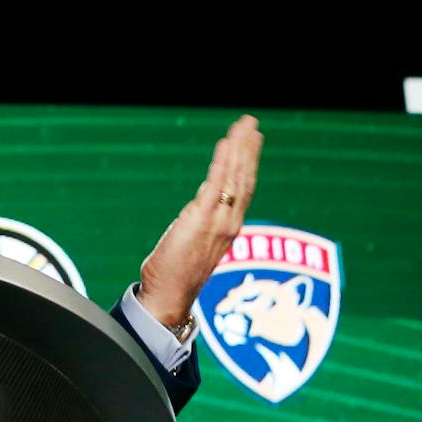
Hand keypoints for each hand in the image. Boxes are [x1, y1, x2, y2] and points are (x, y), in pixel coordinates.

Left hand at [137, 115, 262, 327]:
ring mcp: (219, 221)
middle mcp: (230, 223)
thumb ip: (200, 220)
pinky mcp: (202, 219)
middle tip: (251, 123)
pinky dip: (223, 160)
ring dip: (240, 148)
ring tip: (244, 125)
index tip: (252, 141)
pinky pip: (216, 183)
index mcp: (229, 228)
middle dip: (249, 149)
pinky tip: (226, 142)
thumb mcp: (191, 241)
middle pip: (244, 178)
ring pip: (235, 177)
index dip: (248, 163)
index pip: (243, 189)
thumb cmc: (175, 276)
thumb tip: (202, 200)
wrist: (169, 298)